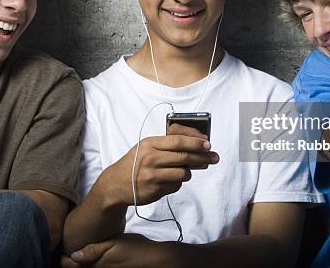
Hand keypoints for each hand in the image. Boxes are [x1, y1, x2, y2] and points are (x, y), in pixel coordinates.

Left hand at [65, 234, 174, 267]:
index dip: (62, 258)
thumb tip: (73, 255)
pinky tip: (91, 260)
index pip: (69, 265)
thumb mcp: (114, 244)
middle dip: (68, 263)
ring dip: (79, 265)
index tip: (60, 250)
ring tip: (77, 256)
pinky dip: (89, 266)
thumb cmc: (135, 248)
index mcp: (95, 264)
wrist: (154, 260)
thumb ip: (93, 250)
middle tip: (65, 253)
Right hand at [101, 123, 218, 206]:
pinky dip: (177, 183)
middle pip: (184, 156)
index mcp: (149, 144)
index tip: (208, 144)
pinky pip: (176, 186)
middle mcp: (150, 158)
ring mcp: (152, 175)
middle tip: (214, 157)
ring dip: (188, 172)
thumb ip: (167, 144)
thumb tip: (196, 144)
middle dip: (202, 157)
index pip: (178, 140)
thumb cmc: (135, 163)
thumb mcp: (146, 147)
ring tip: (184, 171)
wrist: (115, 184)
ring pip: (183, 173)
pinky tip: (169, 180)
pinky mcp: (155, 190)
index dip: (196, 142)